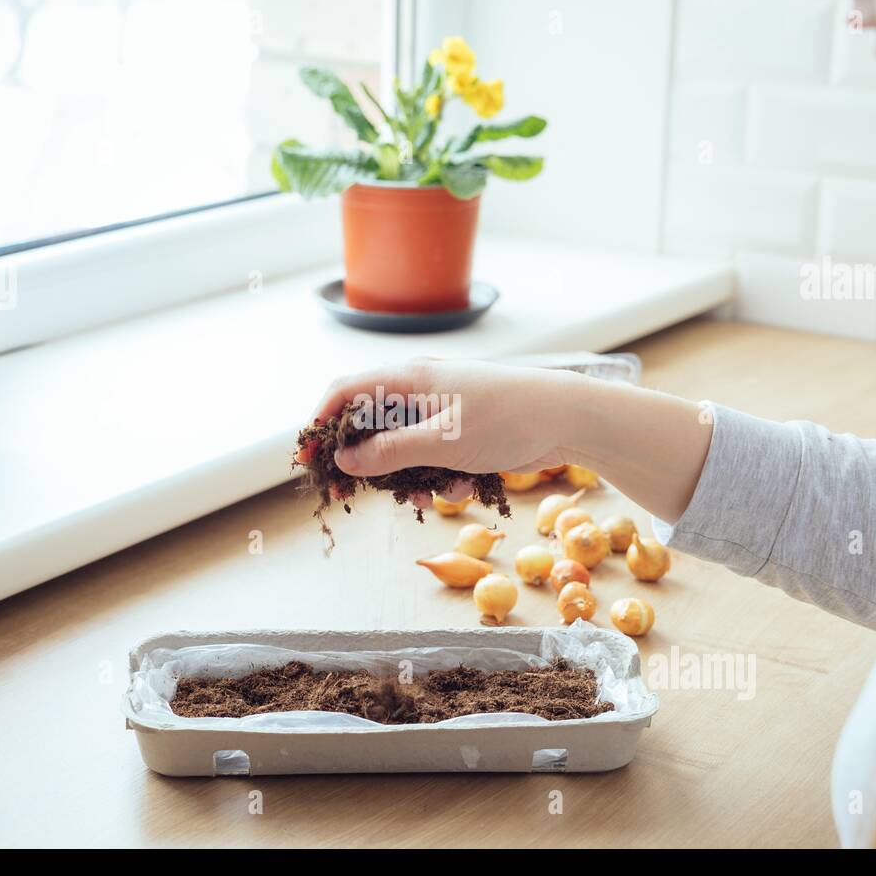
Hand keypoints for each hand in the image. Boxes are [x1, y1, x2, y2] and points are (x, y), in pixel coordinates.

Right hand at [306, 357, 585, 502]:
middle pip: (370, 426)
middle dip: (365, 463)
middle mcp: (420, 392)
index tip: (307, 460)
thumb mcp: (440, 441)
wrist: (568, 418)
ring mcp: (442, 413)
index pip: (346, 393)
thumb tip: (345, 461)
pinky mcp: (464, 434)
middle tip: (351, 496)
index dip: (321, 424)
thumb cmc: (505, 418)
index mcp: (408, 378)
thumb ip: (388, 453)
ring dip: (409, 478)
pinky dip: (442, 478)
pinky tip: (466, 487)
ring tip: (426, 496)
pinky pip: (435, 460)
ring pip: (403, 451)